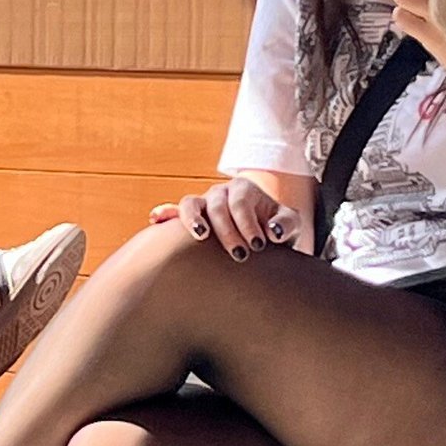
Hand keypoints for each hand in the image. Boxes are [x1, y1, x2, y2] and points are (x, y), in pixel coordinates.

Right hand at [150, 180, 297, 256]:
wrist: (260, 235)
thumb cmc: (274, 230)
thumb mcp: (288, 225)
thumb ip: (287, 224)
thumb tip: (274, 231)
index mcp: (243, 190)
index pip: (241, 203)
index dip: (248, 224)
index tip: (258, 246)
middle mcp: (220, 193)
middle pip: (217, 206)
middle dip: (227, 231)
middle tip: (240, 255)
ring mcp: (202, 204)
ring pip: (191, 204)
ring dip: (192, 219)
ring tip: (200, 236)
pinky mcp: (189, 218)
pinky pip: (173, 212)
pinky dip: (164, 214)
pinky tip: (156, 220)